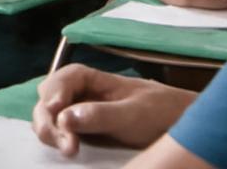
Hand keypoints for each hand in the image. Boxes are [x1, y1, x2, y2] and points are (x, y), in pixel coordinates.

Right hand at [33, 65, 193, 155]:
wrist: (178, 124)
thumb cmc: (158, 111)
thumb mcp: (133, 114)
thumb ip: (100, 115)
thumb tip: (64, 116)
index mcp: (95, 79)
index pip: (65, 77)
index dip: (55, 91)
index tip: (55, 110)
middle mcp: (82, 93)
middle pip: (50, 97)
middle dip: (49, 117)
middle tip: (64, 142)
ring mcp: (81, 112)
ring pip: (51, 115)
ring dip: (51, 131)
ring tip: (69, 149)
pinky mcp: (84, 131)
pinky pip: (61, 131)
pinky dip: (58, 139)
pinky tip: (69, 148)